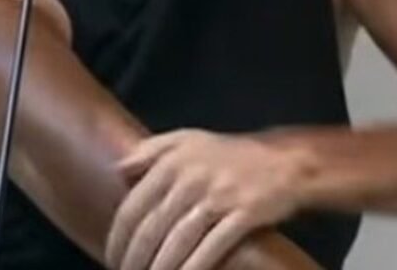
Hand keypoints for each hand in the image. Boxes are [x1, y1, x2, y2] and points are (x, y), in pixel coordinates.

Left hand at [105, 129, 304, 269]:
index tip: (112, 259)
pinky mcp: (243, 214)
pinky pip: (211, 248)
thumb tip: (118, 169)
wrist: (284, 162)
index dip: (118, 239)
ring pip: (177, 242)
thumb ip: (151, 150)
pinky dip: (192, 269)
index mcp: (173, 160)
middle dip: (134, 261)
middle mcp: (191, 177)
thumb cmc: (230, 154)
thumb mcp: (188, 139)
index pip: (133, 206)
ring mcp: (218, 196)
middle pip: (151, 229)